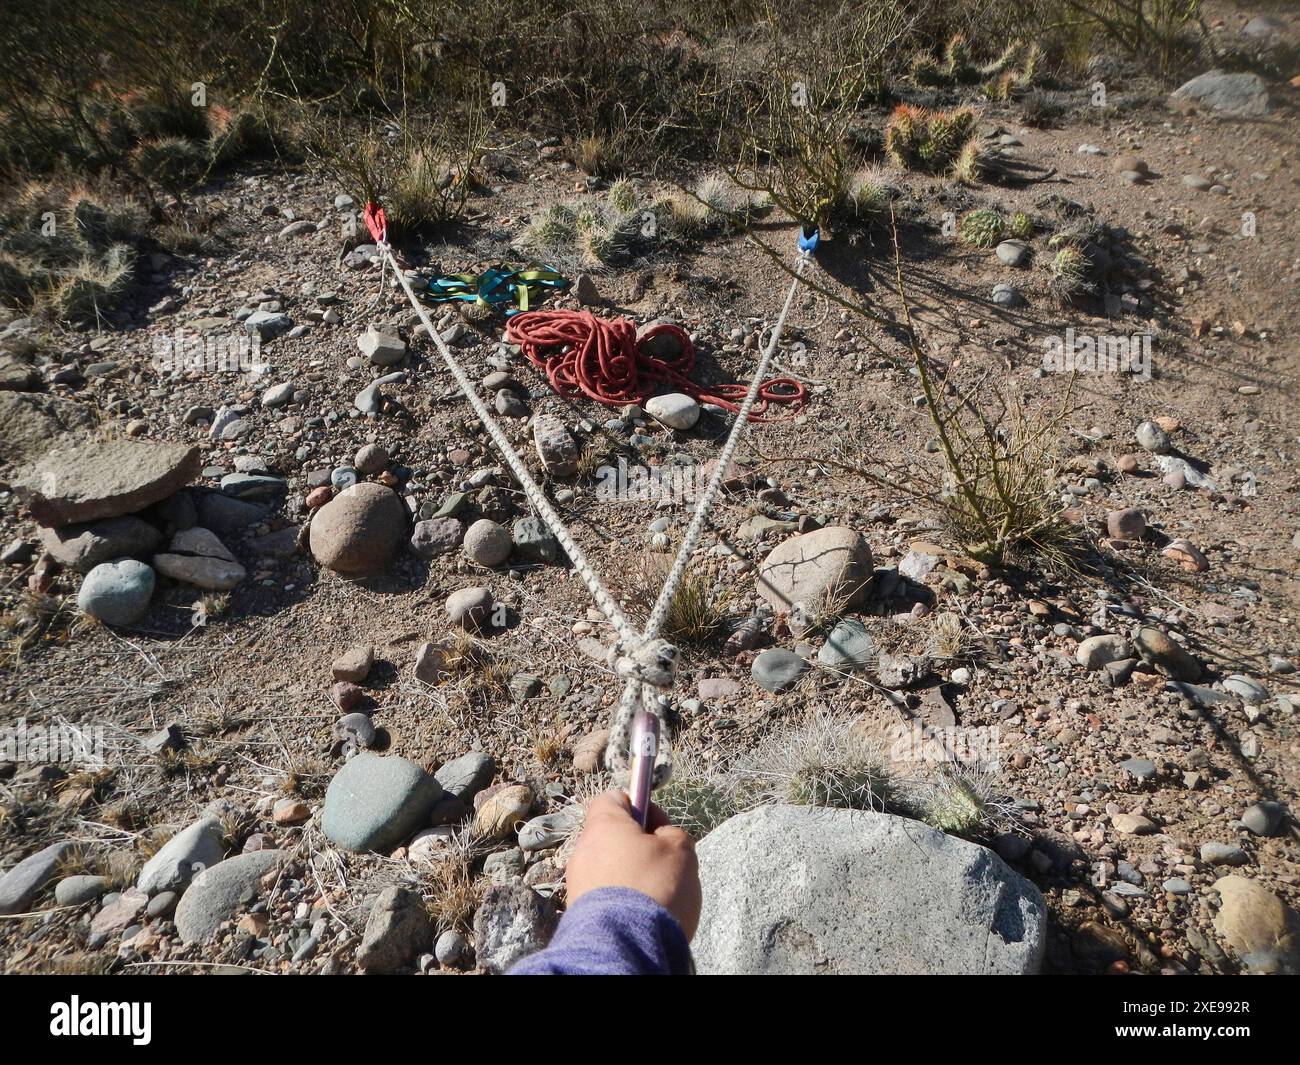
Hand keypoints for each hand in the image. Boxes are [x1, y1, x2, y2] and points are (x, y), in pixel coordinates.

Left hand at [566, 790, 700, 939]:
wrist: (625, 947)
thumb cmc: (655, 889)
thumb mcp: (681, 850)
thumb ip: (672, 833)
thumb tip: (660, 838)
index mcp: (604, 826)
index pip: (614, 798)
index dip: (641, 806)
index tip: (660, 827)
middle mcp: (583, 850)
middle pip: (614, 836)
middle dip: (640, 848)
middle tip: (665, 865)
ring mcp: (578, 883)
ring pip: (610, 868)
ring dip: (632, 876)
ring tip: (656, 897)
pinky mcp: (579, 912)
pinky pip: (605, 896)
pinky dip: (623, 901)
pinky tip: (641, 917)